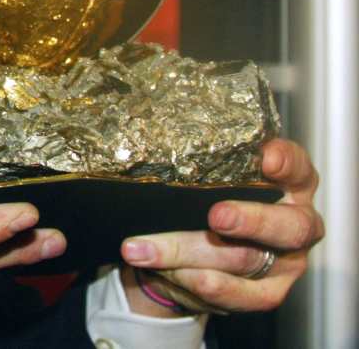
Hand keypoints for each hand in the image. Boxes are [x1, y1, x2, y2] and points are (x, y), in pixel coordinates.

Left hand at [121, 138, 323, 315]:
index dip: (287, 163)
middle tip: (217, 216)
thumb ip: (198, 167)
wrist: (189, 256)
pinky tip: (167, 272)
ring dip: (188, 252)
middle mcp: (296, 224)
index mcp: (290, 186)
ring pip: (244, 259)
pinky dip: (198, 283)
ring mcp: (286, 263)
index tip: (266, 158)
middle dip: (251, 221)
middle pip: (289, 226)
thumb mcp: (205, 180)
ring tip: (144, 249)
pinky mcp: (267, 294)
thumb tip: (152, 147)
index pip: (298, 170)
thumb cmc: (202, 202)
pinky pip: (238, 295)